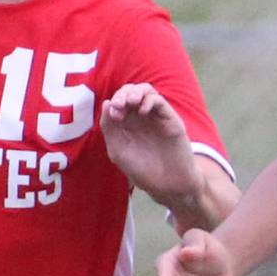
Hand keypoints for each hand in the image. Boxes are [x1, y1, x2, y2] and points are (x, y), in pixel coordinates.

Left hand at [100, 83, 201, 206]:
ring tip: (132, 102)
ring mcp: (155, 117)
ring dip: (136, 91)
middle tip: (121, 105)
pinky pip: (159, 100)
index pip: (118, 101)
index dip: (114, 102)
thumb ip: (109, 128)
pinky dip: (149, 100)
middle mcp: (140, 118)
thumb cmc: (142, 171)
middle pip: (130, 91)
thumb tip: (107, 102)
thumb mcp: (118, 151)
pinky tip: (144, 112)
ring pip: (146, 91)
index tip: (115, 116)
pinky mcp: (169, 119)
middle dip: (123, 94)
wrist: (167, 184)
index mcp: (126, 124)